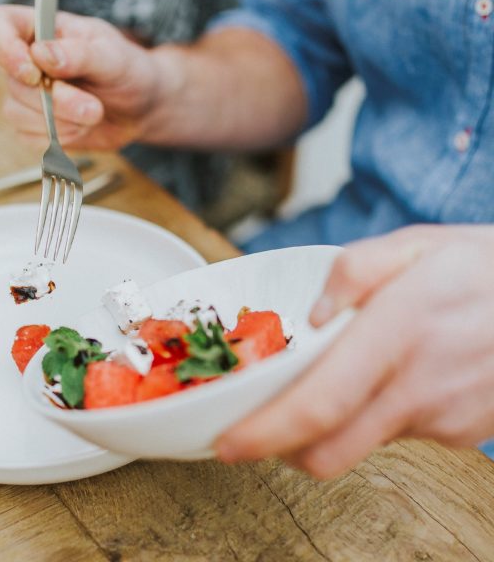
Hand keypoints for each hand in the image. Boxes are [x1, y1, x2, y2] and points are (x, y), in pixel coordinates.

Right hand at [0, 5, 166, 149]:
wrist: (142, 107)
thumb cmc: (128, 70)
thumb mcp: (113, 56)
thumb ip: (79, 54)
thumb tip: (41, 55)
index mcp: (38, 27)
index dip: (2, 48)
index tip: (32, 73)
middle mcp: (25, 59)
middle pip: (12, 81)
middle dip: (55, 101)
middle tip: (94, 108)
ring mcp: (26, 94)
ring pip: (16, 113)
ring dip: (60, 122)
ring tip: (94, 114)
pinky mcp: (32, 125)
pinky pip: (29, 137)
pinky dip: (59, 138)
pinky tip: (82, 127)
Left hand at [216, 224, 493, 477]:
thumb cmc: (482, 267)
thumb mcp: (415, 245)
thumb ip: (352, 271)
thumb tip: (313, 317)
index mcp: (398, 334)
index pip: (319, 404)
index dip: (266, 432)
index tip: (226, 443)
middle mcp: (418, 388)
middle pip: (330, 450)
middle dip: (281, 447)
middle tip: (256, 423)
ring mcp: (443, 418)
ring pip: (360, 443)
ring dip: (329, 423)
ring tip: (333, 376)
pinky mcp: (460, 434)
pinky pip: (397, 433)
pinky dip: (373, 413)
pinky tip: (387, 376)